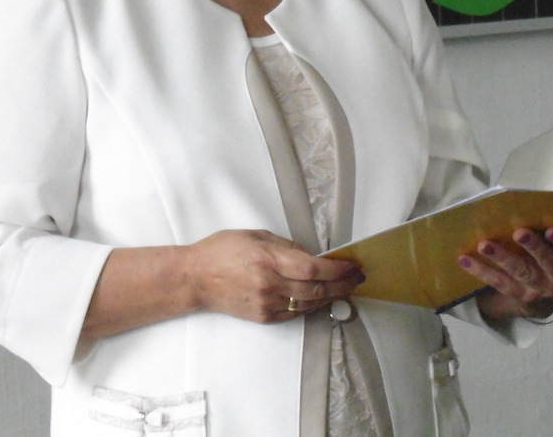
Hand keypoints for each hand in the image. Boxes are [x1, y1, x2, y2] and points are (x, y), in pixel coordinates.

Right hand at [185, 229, 363, 323]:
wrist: (196, 278)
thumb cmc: (222, 251)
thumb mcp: (256, 236)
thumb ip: (286, 246)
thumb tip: (311, 256)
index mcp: (268, 260)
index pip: (313, 268)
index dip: (337, 269)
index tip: (351, 265)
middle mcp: (269, 284)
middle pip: (316, 288)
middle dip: (341, 284)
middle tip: (356, 278)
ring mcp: (267, 303)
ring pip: (309, 303)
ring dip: (331, 296)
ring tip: (345, 287)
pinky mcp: (263, 317)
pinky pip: (295, 312)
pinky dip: (311, 304)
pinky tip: (321, 297)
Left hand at [459, 227, 552, 322]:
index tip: (552, 230)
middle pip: (551, 263)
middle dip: (534, 248)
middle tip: (519, 233)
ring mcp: (544, 289)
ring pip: (523, 272)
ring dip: (503, 258)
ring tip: (485, 244)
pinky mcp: (522, 297)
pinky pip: (501, 284)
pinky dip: (482, 271)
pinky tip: (465, 260)